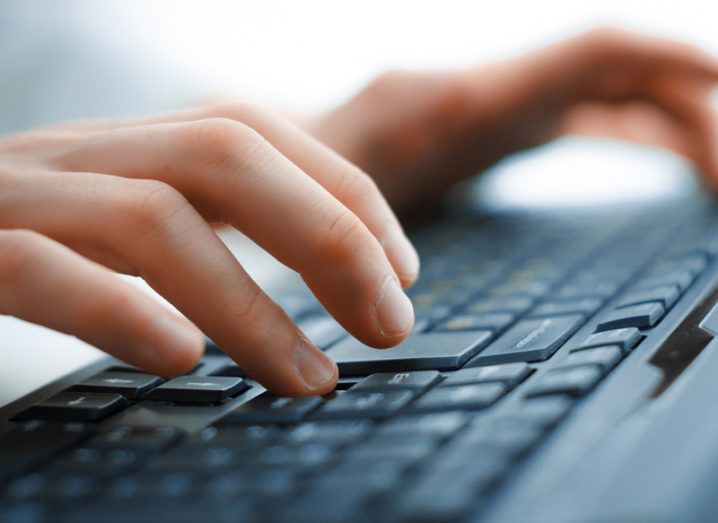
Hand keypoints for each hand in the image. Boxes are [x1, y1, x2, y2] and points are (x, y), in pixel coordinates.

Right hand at [0, 104, 419, 394]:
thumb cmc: (6, 252)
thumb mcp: (117, 226)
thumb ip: (199, 236)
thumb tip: (324, 281)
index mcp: (122, 147)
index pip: (255, 133)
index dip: (344, 195)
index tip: (401, 271)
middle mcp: (73, 156)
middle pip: (226, 156)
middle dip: (328, 238)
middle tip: (390, 325)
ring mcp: (9, 199)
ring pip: (152, 218)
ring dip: (252, 305)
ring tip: (312, 380)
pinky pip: (39, 269)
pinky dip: (118, 310)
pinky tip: (180, 358)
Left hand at [308, 27, 717, 213]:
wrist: (290, 160)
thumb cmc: (309, 179)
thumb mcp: (340, 195)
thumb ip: (376, 225)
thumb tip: (415, 297)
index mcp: (463, 100)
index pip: (592, 55)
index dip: (670, 63)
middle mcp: (494, 92)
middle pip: (620, 76)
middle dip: (691, 113)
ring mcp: (503, 108)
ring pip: (612, 97)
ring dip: (675, 126)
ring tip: (717, 178)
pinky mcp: (504, 130)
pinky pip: (589, 119)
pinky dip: (640, 134)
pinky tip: (670, 161)